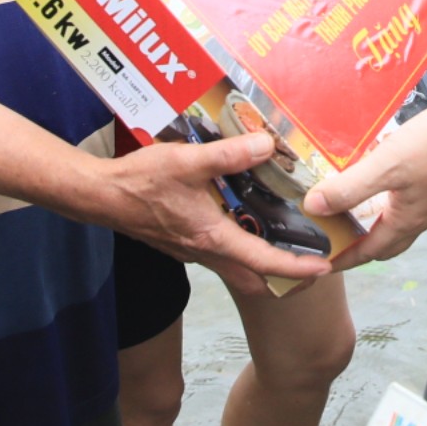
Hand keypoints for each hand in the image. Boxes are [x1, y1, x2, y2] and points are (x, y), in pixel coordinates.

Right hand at [97, 132, 331, 295]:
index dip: (297, 268)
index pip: (263, 262)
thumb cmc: (141, 181)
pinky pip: (221, 256)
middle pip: (254, 280)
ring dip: (264, 265)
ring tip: (288, 244)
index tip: (325, 267)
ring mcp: (192, 251)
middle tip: (312, 265)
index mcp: (212, 238)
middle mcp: (205, 252)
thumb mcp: (188, 161)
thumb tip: (267, 145)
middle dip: (286, 279)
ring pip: (237, 270)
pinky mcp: (183, 243)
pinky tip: (247, 223)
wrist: (101, 196)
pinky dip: (242, 249)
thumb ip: (229, 154)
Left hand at [304, 87, 426, 271]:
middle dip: (359, 245)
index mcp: (407, 221)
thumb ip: (350, 187)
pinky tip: (378, 175)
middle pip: (385, 242)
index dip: (343, 259)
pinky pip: (406, 198)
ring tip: (349, 205)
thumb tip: (313, 206)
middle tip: (333, 236)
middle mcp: (421, 215)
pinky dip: (386, 196)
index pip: (368, 252)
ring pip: (396, 219)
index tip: (321, 262)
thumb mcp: (388, 165)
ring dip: (372, 219)